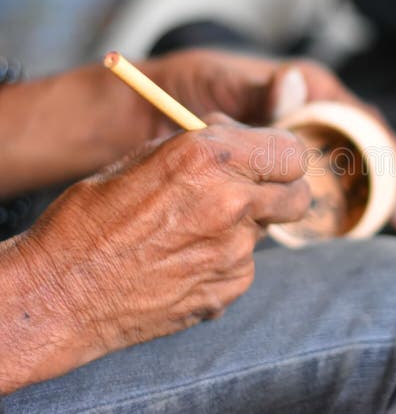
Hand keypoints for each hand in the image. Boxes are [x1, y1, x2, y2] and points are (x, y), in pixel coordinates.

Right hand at [4, 120, 309, 387]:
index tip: (272, 161)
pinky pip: (246, 263)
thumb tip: (241, 138)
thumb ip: (206, 144)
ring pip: (267, 229)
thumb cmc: (92, 216)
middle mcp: (232, 203)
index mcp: (210, 158)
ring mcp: (235, 251)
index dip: (282, 156)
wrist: (62, 292)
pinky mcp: (231, 287)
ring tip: (192, 230)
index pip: (292, 152)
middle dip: (281, 190)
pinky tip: (184, 260)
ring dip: (245, 225)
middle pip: (299, 194)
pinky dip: (226, 259)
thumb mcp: (146, 156)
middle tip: (252, 192)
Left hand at [144, 49, 395, 234]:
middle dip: (389, 181)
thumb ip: (257, 90)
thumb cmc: (184, 86)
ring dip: (370, 197)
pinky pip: (313, 187)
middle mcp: (307, 116)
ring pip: (343, 171)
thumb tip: (293, 85)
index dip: (388, 148)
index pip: (358, 119)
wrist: (140, 112)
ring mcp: (294, 144)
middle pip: (361, 149)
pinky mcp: (275, 169)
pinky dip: (333, 206)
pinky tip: (349, 227)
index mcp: (304, 90)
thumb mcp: (220, 83)